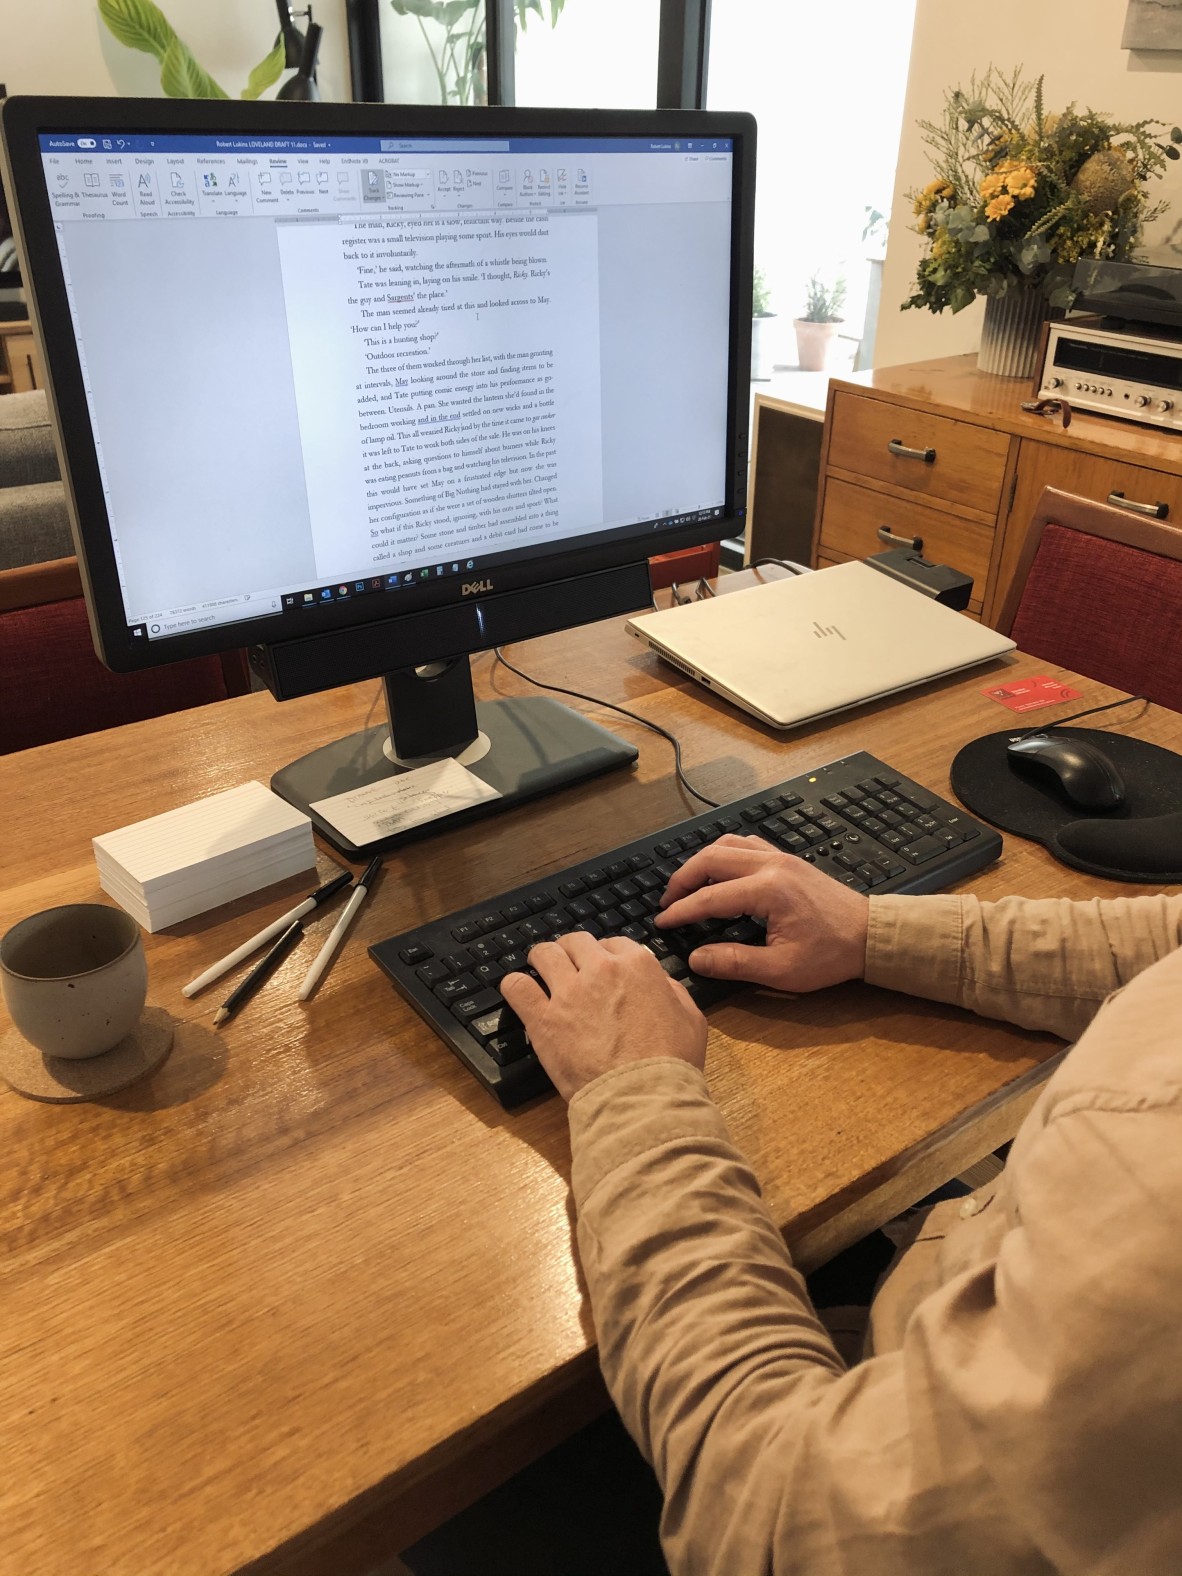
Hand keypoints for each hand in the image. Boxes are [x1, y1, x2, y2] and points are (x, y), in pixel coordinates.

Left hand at [500, 931, 706, 1102]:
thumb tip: (657, 981)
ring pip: (543, 954)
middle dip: (572, 952)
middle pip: (575, 942)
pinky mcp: (543, 1019)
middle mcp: (601, 970)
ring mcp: (569, 992)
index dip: (605, 955)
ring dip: (542, 960)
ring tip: (539, 971)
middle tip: (569, 968)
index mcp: (637, 965)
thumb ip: (672, 990)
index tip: (600, 968)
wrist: (644, 1098)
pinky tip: (520, 991)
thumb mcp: (690, 1017)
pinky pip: (516, 986)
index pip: (613, 943)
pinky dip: (515, 985)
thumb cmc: (671, 1063)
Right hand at [657, 834, 868, 993]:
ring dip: (701, 862)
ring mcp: (781, 857)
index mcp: (768, 890)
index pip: (710, 897)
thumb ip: (735, 962)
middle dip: (682, 879)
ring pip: (727, 844)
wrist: (871, 935)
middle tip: (667, 902)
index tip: (661, 923)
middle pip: (711, 859)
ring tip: (687, 886)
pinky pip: (747, 843)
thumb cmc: (831, 954)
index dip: (681, 911)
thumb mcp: (781, 969)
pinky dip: (725, 853)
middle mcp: (772, 865)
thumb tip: (697, 958)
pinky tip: (719, 871)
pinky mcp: (788, 859)